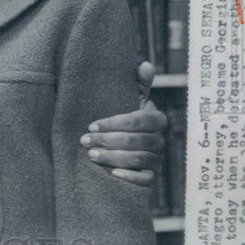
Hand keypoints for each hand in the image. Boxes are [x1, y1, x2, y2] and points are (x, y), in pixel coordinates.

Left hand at [80, 61, 166, 185]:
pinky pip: (146, 180)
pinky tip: (112, 173)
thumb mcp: (130, 99)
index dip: (114, 123)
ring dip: (113, 157)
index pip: (138, 120)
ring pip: (139, 159)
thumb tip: (146, 64)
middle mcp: (159, 140)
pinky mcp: (151, 176)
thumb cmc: (124, 118)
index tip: (91, 124)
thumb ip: (138, 83)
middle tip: (84, 141)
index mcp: (156, 119)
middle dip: (108, 140)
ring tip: (90, 155)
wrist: (122, 146)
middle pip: (137, 141)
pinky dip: (130, 176)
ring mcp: (157, 159)